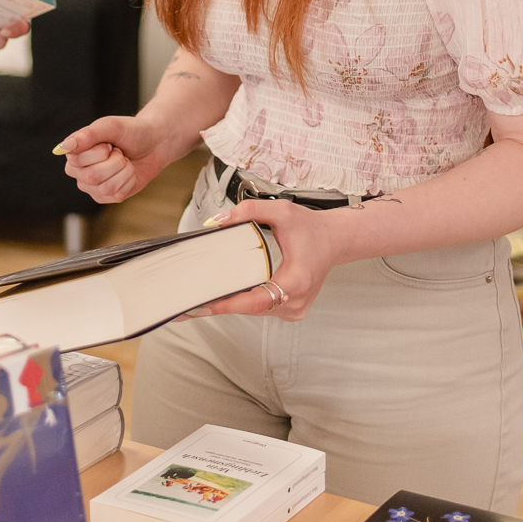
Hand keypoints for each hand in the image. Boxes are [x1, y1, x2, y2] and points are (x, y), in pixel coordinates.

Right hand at [58, 115, 173, 203]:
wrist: (153, 143)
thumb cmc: (130, 132)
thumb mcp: (110, 126)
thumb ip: (87, 135)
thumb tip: (64, 146)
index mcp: (74, 153)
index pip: (78, 160)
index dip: (100, 151)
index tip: (109, 143)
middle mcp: (79, 172)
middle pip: (92, 177)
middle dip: (115, 162)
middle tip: (119, 152)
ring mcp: (92, 187)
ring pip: (106, 188)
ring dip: (123, 171)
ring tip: (124, 161)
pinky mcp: (107, 197)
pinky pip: (117, 195)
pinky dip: (129, 181)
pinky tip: (128, 172)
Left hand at [184, 200, 340, 321]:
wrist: (335, 240)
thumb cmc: (311, 227)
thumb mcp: (281, 211)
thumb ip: (248, 211)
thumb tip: (216, 220)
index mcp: (296, 281)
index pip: (255, 300)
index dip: (227, 304)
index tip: (202, 306)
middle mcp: (296, 301)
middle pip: (250, 307)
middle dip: (220, 304)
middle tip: (187, 306)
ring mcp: (295, 309)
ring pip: (255, 310)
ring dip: (231, 304)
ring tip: (200, 301)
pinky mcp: (292, 310)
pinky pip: (262, 308)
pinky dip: (245, 301)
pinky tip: (225, 297)